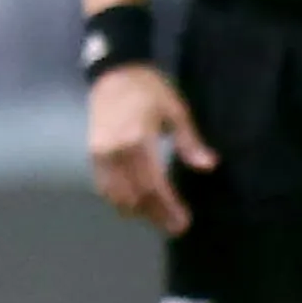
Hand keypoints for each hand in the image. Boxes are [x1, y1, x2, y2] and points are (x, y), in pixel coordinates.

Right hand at [89, 65, 213, 234]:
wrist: (114, 74)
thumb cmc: (149, 89)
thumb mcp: (176, 110)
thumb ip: (190, 141)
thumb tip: (208, 166)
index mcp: (138, 140)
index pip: (153, 185)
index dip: (168, 207)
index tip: (183, 222)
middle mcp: (115, 152)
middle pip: (135, 196)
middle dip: (155, 216)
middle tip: (176, 228)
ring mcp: (100, 155)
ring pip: (117, 196)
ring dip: (138, 212)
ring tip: (158, 219)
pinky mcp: (93, 155)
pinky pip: (104, 187)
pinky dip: (120, 201)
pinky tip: (136, 206)